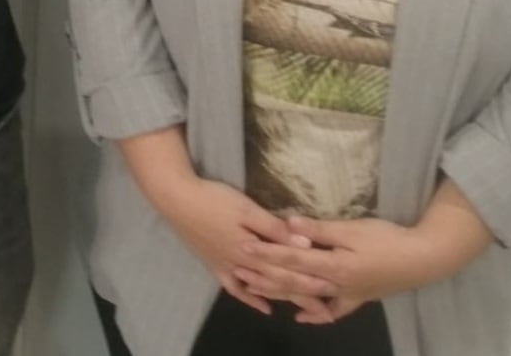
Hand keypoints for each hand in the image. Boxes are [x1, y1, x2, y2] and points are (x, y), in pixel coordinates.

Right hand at [154, 178, 334, 318]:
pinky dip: (250, 299)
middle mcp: (244, 265)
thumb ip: (275, 229)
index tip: (333, 289)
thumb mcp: (247, 209)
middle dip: (303, 296)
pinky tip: (263, 306)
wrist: (177, 200)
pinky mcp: (215, 265)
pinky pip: (235, 288)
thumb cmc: (214, 200)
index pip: (289, 270)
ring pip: (261, 289)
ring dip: (282, 299)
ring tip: (302, 310)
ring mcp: (228, 267)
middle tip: (326, 309)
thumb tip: (306, 243)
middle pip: (278, 283)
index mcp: (255, 251)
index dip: (311, 280)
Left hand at [234, 214, 445, 322]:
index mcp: (333, 266)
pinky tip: (302, 317)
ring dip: (281, 294)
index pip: (293, 259)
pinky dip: (316, 314)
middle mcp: (335, 286)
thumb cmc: (387, 240)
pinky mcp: (358, 298)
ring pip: (307, 297)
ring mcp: (347, 295)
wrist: (423, 261)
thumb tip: (287, 224)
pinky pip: (333, 310)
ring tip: (256, 291)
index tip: (245, 247)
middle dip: (265, 277)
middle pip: (294, 282)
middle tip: (239, 271)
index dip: (268, 254)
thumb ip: (320, 230)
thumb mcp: (352, 229)